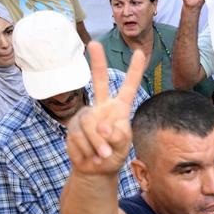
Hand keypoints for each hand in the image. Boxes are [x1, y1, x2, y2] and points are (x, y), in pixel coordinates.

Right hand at [65, 42, 145, 175]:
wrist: (94, 169)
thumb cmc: (114, 155)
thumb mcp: (124, 147)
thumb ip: (118, 136)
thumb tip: (103, 127)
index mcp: (120, 109)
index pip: (129, 87)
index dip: (134, 71)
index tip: (139, 52)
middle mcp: (102, 106)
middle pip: (99, 81)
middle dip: (97, 62)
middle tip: (93, 43)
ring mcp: (87, 114)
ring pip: (90, 124)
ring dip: (97, 145)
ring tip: (103, 156)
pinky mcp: (73, 124)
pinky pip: (79, 136)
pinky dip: (86, 149)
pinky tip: (89, 155)